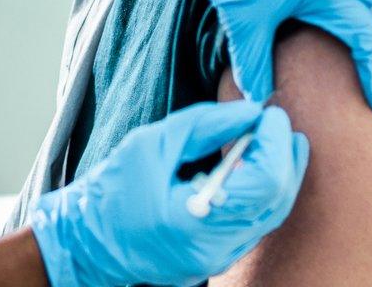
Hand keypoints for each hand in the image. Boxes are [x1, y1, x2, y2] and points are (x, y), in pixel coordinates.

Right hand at [28, 101, 307, 286]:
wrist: (88, 241)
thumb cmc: (111, 190)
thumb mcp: (152, 143)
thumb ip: (206, 125)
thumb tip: (251, 111)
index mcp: (195, 220)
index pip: (264, 183)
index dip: (274, 143)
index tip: (269, 113)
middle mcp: (214, 248)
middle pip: (277, 200)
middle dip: (284, 154)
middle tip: (275, 121)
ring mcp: (218, 259)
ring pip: (272, 214)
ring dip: (279, 172)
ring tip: (269, 137)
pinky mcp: (217, 259)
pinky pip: (255, 223)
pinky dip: (261, 191)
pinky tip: (251, 165)